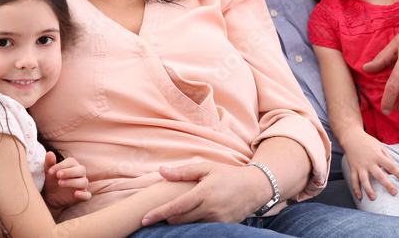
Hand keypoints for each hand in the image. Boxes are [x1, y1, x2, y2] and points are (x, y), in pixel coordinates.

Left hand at [43, 152, 90, 209]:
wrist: (51, 197)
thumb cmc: (51, 182)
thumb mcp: (48, 173)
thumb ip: (49, 164)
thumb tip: (49, 153)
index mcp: (72, 166)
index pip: (71, 162)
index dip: (61, 165)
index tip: (50, 171)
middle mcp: (80, 174)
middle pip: (81, 170)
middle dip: (70, 172)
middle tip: (58, 175)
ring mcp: (82, 185)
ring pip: (84, 182)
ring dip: (73, 182)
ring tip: (60, 183)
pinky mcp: (82, 196)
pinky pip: (87, 195)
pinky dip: (83, 194)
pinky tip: (76, 194)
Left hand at [143, 163, 269, 224]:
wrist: (255, 188)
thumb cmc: (228, 175)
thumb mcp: (207, 168)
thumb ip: (183, 172)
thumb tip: (161, 171)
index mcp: (203, 192)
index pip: (176, 207)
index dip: (158, 214)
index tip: (144, 219)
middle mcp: (210, 208)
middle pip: (179, 220)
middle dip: (169, 217)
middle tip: (166, 211)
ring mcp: (217, 220)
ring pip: (189, 226)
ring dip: (182, 221)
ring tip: (182, 213)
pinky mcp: (223, 227)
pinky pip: (202, 229)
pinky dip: (195, 224)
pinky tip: (196, 216)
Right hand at [340, 131, 398, 200]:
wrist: (351, 137)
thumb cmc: (368, 142)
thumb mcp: (380, 146)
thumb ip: (388, 158)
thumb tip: (392, 171)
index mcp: (378, 155)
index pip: (391, 166)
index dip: (398, 173)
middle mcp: (369, 162)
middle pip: (379, 175)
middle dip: (387, 185)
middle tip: (395, 193)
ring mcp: (360, 166)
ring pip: (364, 180)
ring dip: (369, 190)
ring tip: (374, 198)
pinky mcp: (353, 168)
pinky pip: (353, 180)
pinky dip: (355, 189)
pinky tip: (359, 197)